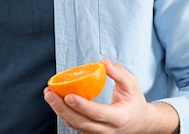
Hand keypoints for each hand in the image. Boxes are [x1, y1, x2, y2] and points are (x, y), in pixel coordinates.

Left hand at [43, 58, 178, 133]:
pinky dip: (63, 114)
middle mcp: (108, 130)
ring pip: (76, 126)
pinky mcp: (92, 133)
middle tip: (49, 94)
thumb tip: (103, 62)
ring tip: (48, 95)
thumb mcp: (132, 84)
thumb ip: (118, 73)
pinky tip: (55, 101)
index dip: (82, 106)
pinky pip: (75, 126)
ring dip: (59, 111)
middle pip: (82, 122)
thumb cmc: (134, 101)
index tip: (68, 96)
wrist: (140, 122)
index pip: (98, 113)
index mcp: (119, 117)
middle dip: (63, 108)